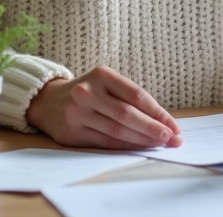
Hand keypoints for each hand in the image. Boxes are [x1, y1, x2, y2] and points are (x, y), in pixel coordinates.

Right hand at [25, 65, 182, 149]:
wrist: (49, 101)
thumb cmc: (89, 93)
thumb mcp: (107, 85)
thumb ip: (130, 99)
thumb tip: (163, 121)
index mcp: (101, 75)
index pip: (136, 95)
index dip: (158, 112)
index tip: (174, 126)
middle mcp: (87, 92)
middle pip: (128, 114)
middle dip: (154, 128)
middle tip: (172, 139)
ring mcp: (77, 112)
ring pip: (117, 130)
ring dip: (142, 140)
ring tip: (160, 145)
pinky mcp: (71, 132)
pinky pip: (105, 141)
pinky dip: (125, 146)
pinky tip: (138, 148)